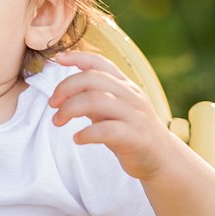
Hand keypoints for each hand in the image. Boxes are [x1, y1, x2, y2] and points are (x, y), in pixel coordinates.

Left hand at [48, 51, 173, 179]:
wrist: (162, 159)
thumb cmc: (131, 132)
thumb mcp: (113, 109)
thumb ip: (95, 97)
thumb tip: (66, 90)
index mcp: (125, 86)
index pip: (101, 63)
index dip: (78, 57)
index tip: (58, 58)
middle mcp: (130, 96)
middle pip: (92, 79)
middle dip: (65, 88)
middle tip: (52, 104)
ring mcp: (134, 115)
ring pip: (96, 100)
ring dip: (69, 109)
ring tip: (58, 121)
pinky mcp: (135, 137)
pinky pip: (106, 130)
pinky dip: (86, 133)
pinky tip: (77, 138)